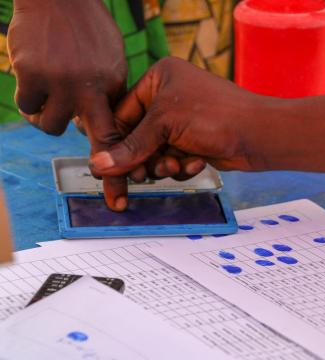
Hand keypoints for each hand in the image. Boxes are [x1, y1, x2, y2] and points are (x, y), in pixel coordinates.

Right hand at [8, 0, 128, 210]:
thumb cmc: (87, 30)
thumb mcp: (111, 62)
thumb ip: (109, 97)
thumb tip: (101, 131)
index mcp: (112, 85)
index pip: (120, 138)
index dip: (119, 173)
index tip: (118, 203)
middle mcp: (90, 88)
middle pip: (92, 141)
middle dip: (96, 159)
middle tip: (93, 160)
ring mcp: (61, 82)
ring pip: (50, 125)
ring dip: (50, 112)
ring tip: (53, 89)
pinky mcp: (31, 75)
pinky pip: (26, 105)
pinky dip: (28, 95)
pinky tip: (34, 74)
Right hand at [90, 57, 266, 180]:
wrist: (259, 135)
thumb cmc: (215, 117)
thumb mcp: (166, 125)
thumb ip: (131, 147)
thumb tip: (98, 165)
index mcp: (158, 79)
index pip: (122, 114)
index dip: (114, 143)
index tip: (104, 169)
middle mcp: (168, 98)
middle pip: (137, 137)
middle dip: (142, 158)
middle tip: (142, 175)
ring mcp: (182, 121)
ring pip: (154, 153)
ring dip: (163, 164)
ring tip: (176, 165)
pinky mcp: (194, 141)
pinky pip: (173, 160)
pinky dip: (182, 166)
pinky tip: (197, 162)